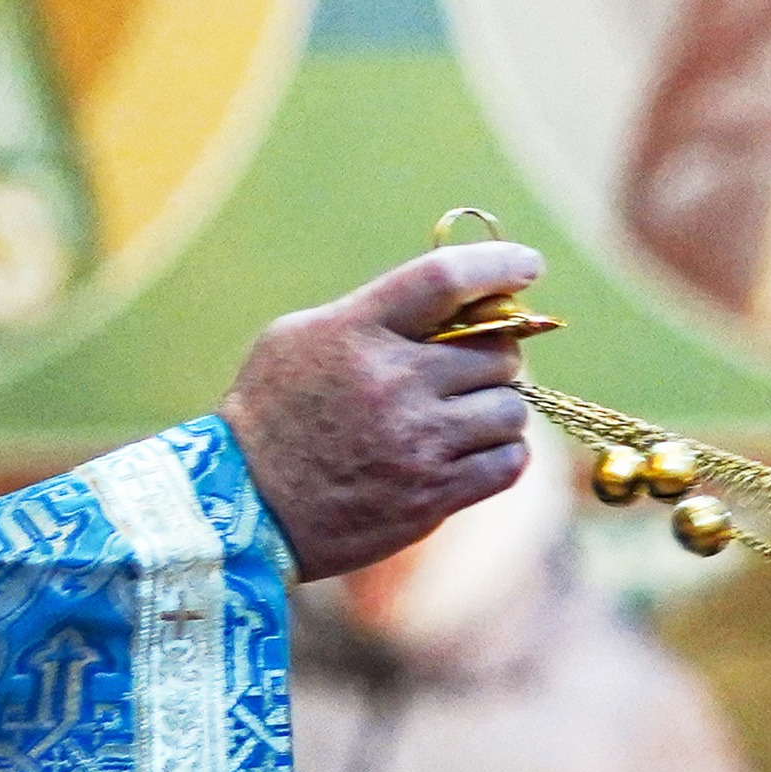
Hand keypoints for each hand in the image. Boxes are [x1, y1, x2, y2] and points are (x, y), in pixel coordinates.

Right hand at [218, 243, 540, 575]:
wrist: (243, 506)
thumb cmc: (271, 412)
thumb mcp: (300, 337)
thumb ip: (374, 312)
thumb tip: (454, 299)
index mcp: (359, 331)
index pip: (446, 279)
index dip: (499, 265)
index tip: (527, 267)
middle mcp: (395, 382)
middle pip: (498, 350)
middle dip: (495, 354)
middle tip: (472, 367)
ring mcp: (418, 442)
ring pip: (511, 408)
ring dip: (496, 409)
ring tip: (464, 416)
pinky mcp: (432, 495)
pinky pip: (508, 462)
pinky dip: (500, 453)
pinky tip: (470, 451)